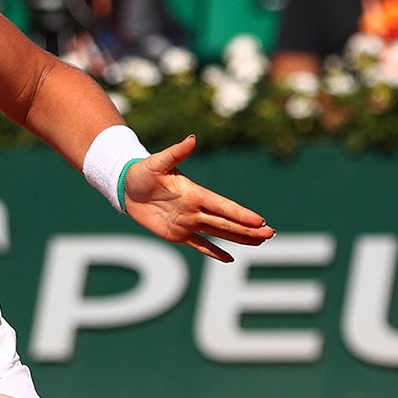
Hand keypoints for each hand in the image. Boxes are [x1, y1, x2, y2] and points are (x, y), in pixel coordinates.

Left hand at [122, 137, 272, 261]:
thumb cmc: (143, 172)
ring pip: (219, 233)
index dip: (239, 214)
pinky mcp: (177, 234)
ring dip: (240, 238)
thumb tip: (192, 138)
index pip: (222, 205)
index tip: (258, 220)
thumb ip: (176, 152)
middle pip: (227, 222)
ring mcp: (188, 223)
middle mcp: (196, 209)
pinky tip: (229, 259)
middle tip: (270, 233)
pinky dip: (213, 252)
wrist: (127, 186)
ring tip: (261, 241)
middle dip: (248, 229)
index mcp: (194, 193)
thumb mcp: (158, 162)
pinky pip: (198, 245)